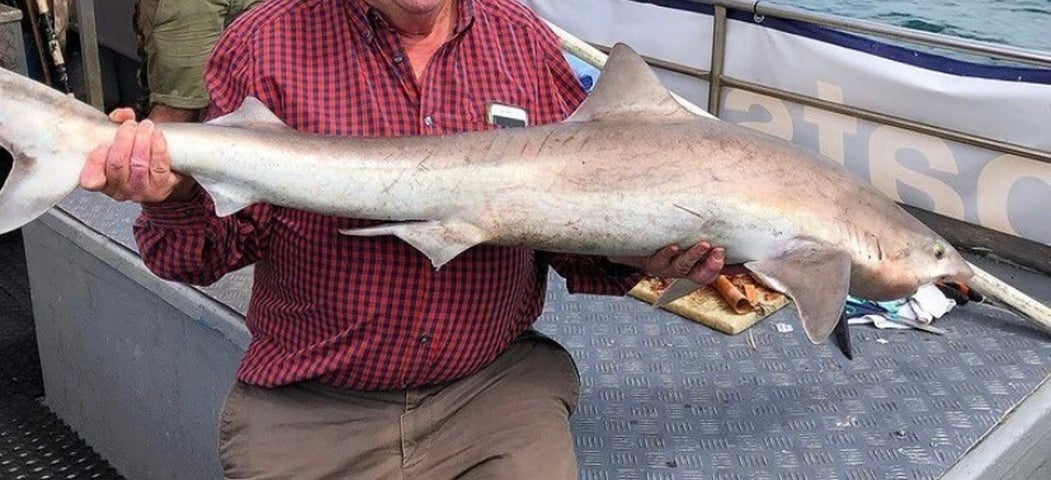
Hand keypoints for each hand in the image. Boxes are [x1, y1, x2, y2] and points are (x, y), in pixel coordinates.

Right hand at [80, 108, 194, 202]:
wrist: (165, 172)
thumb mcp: (120, 142)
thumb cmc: (135, 157)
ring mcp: (140, 191)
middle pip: (117, 164)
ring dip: (142, 141)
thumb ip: (115, 126)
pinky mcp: (160, 188)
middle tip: (130, 126)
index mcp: (102, 181)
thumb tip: (121, 115)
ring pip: (138, 164)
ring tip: (145, 126)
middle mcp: (119, 190)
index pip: (90, 179)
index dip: (96, 160)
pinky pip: (158, 166)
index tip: (104, 143)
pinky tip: (157, 135)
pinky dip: (158, 147)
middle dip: (124, 140)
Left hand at [609, 242, 727, 286]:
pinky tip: (674, 246)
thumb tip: (731, 244)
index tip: (726, 252)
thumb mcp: (684, 245)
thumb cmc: (664, 244)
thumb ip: (705, 246)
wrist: (630, 246)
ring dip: (694, 255)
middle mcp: (679, 271)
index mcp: (691, 269)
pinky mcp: (650, 261)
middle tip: (718, 250)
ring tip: (703, 244)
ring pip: (682, 267)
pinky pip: (660, 258)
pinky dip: (667, 253)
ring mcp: (665, 267)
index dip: (720, 267)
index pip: (710, 273)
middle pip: (698, 274)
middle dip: (711, 265)